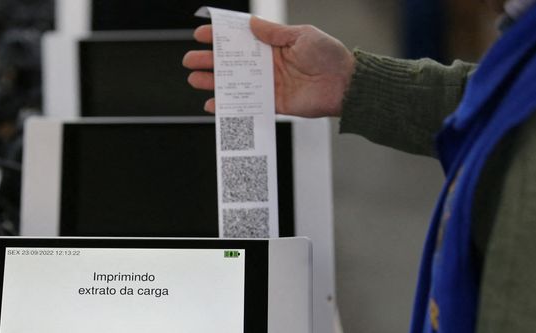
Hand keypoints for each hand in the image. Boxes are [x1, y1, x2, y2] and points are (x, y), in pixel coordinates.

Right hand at [182, 17, 355, 116]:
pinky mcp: (273, 103)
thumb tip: (251, 24)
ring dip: (214, 82)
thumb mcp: (301, 35)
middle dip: (209, 61)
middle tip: (191, 60)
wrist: (345, 84)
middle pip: (232, 62)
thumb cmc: (329, 56)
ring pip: (235, 83)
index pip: (241, 39)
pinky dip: (230, 106)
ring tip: (195, 80)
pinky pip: (247, 105)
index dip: (221, 37)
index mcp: (273, 45)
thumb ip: (274, 33)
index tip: (202, 35)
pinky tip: (214, 104)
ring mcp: (268, 85)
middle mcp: (267, 65)